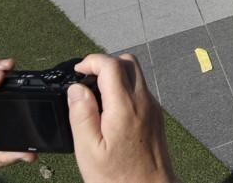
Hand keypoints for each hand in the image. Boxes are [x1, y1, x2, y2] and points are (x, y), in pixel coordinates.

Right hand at [69, 54, 176, 182]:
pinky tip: (109, 111)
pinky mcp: (155, 115)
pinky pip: (140, 90)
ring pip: (136, 74)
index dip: (92, 61)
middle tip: (86, 80)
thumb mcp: (89, 150)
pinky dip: (124, 89)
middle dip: (105, 64)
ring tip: (95, 97)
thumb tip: (77, 89)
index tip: (78, 71)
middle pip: (128, 62)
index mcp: (125, 108)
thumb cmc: (119, 178)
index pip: (112, 65)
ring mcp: (152, 107)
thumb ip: (81, 115)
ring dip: (115, 76)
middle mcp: (143, 102)